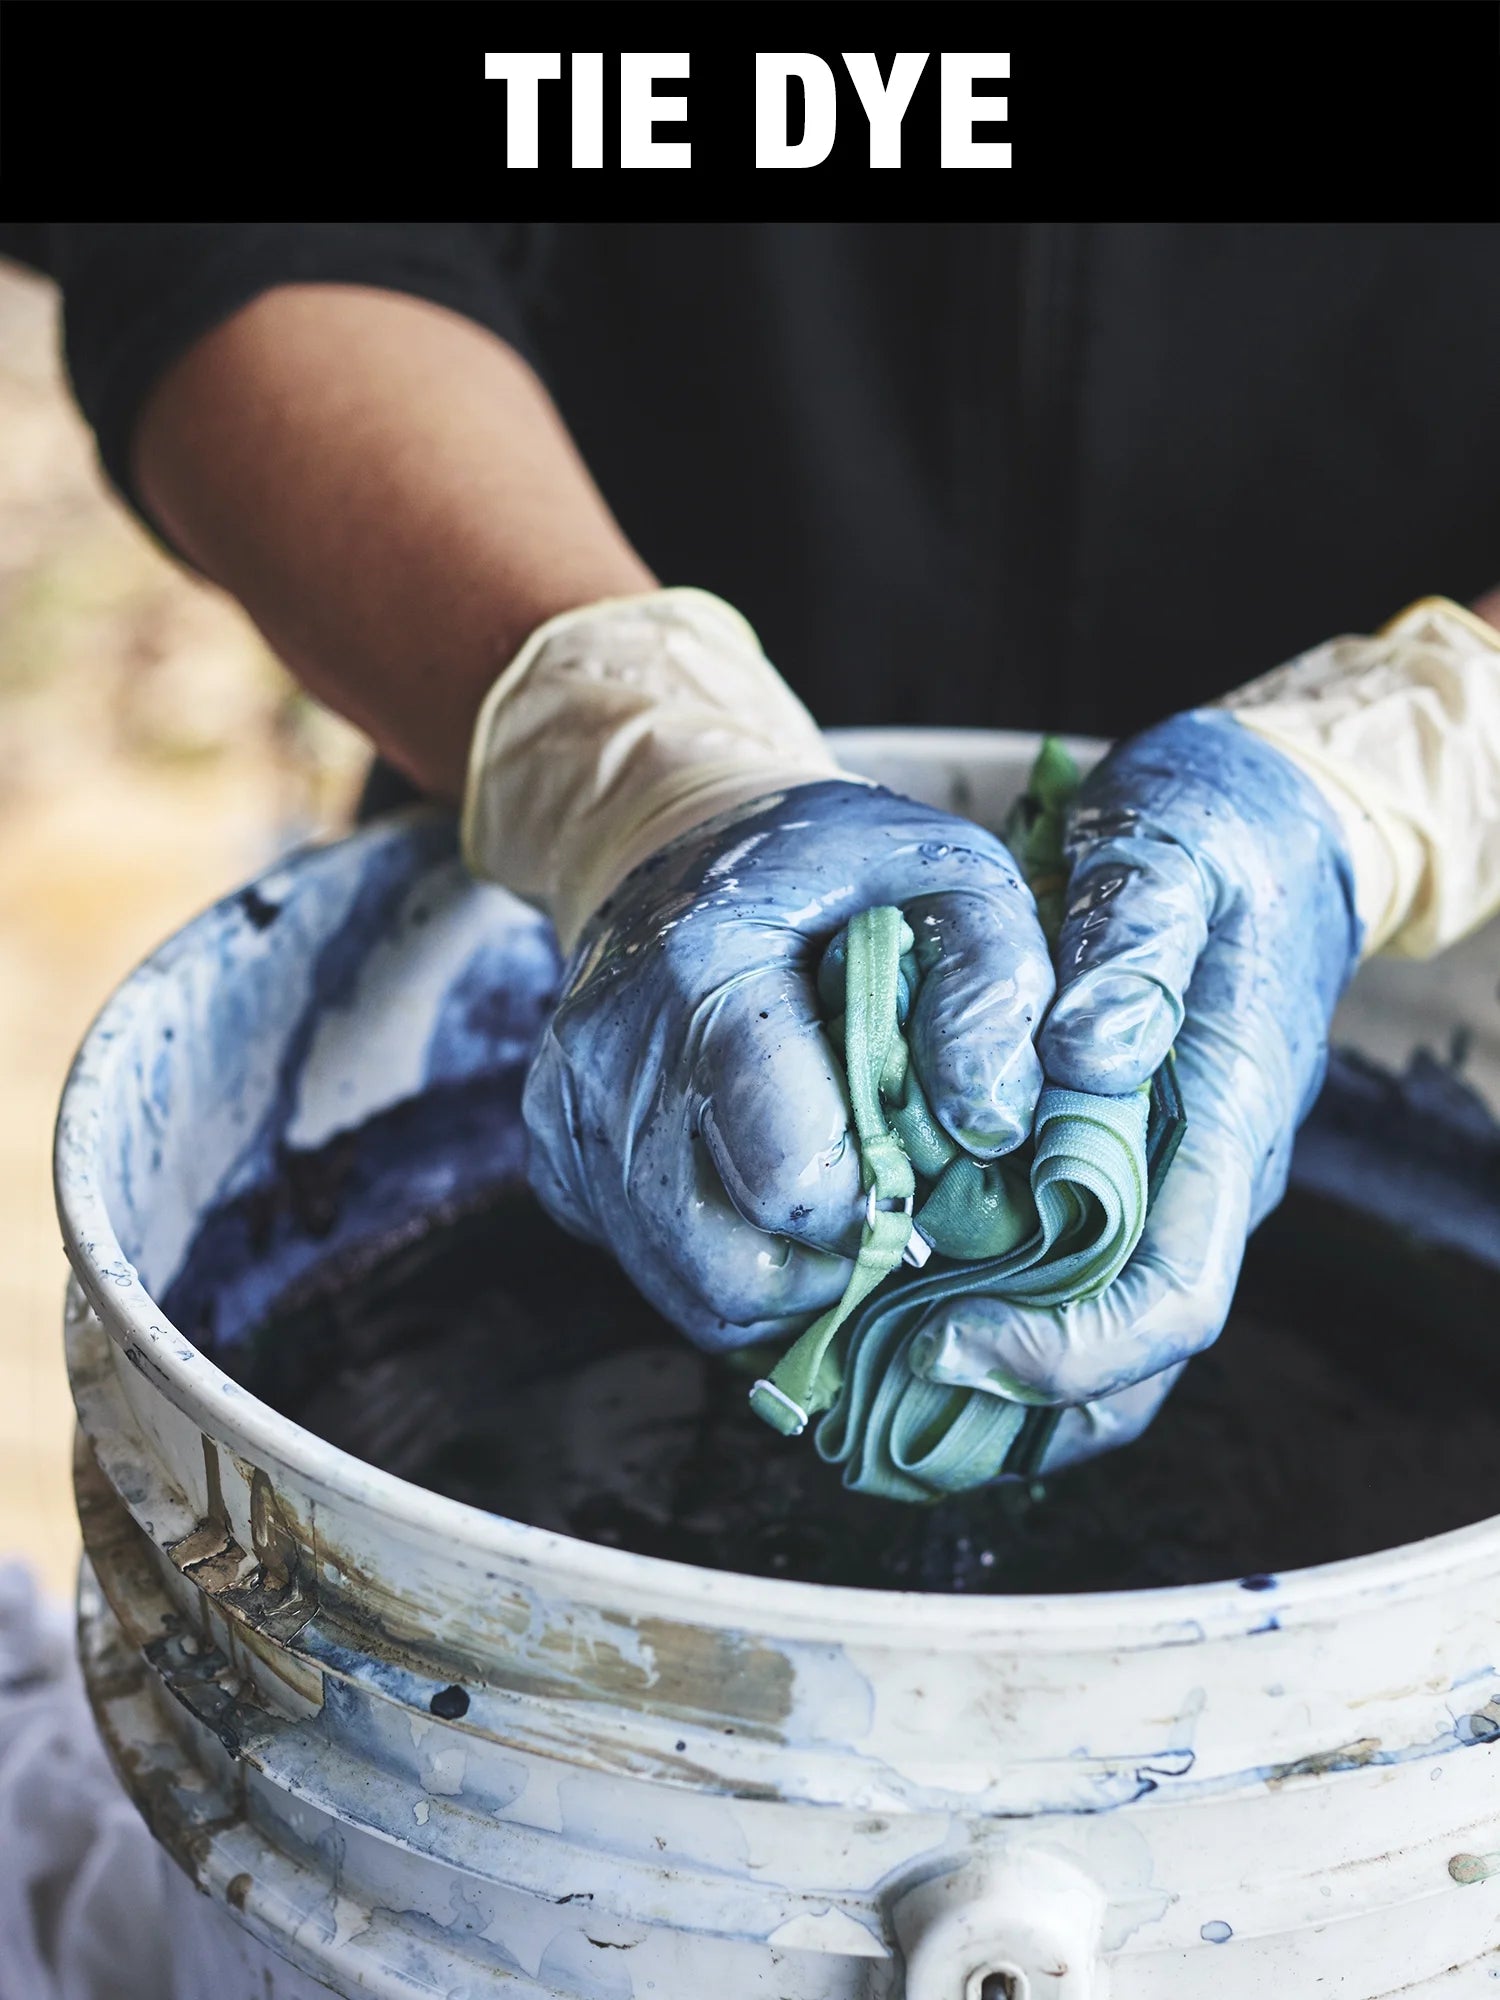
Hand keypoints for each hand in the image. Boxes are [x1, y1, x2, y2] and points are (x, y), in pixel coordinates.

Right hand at [523, 779, 1055, 1350]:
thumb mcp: (945, 876)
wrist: (678, 841)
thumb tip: (994, 1130)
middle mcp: (608, 1062)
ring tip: (834, 1189)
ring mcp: (568, 1122)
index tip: (920, 1167)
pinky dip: (734, 1256)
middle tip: (885, 1195)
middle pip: (736, 1269)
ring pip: (696, 1295)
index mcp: (701, 977)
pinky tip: (766, 1176)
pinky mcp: (553, 1164)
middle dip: (838, 1260)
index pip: (791, 1180)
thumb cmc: (832, 867)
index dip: (881, 1204)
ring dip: (789, 1275)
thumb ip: (989, 989)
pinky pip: (662, 1273)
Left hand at [911, 710, 1361, 1468]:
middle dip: (1007, 1398)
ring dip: (989, 1378)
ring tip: (863, 1375)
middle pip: (1127, 1362)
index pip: (1168, 1298)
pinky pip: (1063, 1274)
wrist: (1269, 824)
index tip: (945, 1337)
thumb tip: (1085, 1055)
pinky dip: (989, 1311)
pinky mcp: (1119, 1162)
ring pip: (1090, 1336)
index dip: (1063, 1350)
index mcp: (1223, 1122)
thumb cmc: (1218, 838)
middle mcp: (1198, 1178)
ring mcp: (1162, 1178)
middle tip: (872, 1389)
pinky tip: (894, 1307)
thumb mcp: (1172, 852)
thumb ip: (1134, 946)